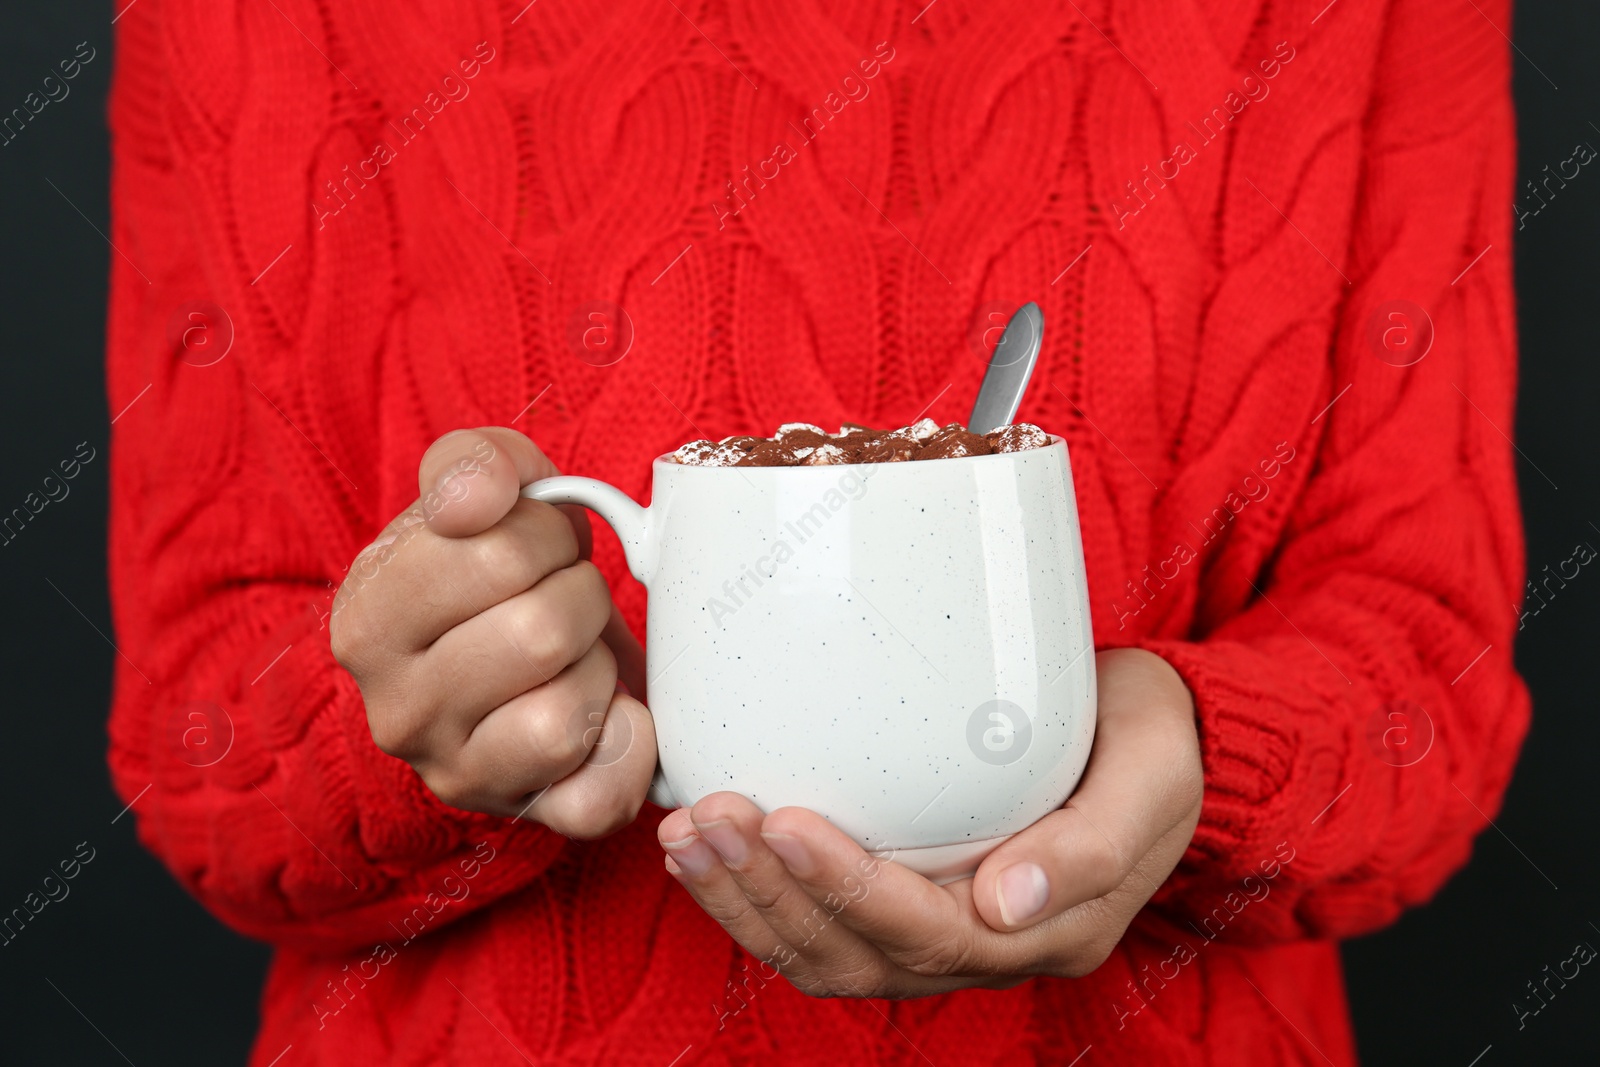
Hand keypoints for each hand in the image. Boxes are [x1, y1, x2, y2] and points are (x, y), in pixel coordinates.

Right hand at [331, 427, 654, 836]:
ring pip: (565, 719)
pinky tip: (610, 713)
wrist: (521, 656)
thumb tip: (480, 497)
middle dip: (581, 597)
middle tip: (567, 597)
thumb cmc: (501, 570)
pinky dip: (627, 746)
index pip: (494, 553)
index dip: (545, 535)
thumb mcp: (484, 494)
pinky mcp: (525, 817)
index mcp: (368, 619)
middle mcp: (397, 713)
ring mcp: (458, 776)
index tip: (538, 545)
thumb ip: (475, 462)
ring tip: (578, 654)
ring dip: (597, 669)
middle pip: (541, 634)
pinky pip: (597, 797)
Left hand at [654, 648, 1201, 996]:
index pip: (930, 935)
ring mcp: (938, 929)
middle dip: (772, 893)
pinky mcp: (903, 895)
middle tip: (712, 821)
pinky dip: (754, 892)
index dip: (851, 890)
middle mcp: (983, 947)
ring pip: (822, 952)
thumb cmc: (1147, 747)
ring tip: (690, 833)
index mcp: (1046, 931)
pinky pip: (816, 924)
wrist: (1148, 737)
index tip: (787, 822)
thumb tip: (1005, 905)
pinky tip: (707, 848)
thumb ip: (1092, 848)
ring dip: (746, 899)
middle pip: (857, 956)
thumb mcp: (1151, 780)